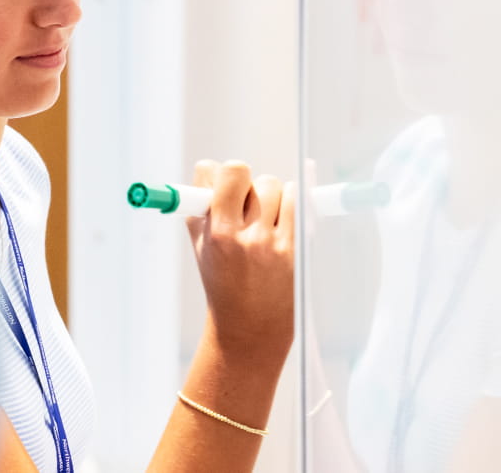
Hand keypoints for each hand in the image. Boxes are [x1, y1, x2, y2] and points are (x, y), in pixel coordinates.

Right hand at [184, 160, 295, 358]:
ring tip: (266, 223)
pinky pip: (299, 202)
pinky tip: (284, 224)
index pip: (221, 171)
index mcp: (216, 234)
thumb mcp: (201, 246)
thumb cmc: (223, 282)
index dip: (223, 175)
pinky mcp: (297, 250)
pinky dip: (292, 205)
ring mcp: (274, 244)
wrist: (251, 329)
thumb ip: (201, 206)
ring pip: (279, 187)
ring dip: (273, 198)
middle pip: (253, 177)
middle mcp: (245, 237)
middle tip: (247, 211)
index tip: (226, 188)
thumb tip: (211, 170)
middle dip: (250, 189)